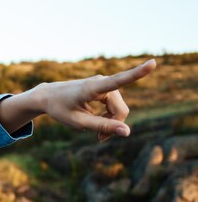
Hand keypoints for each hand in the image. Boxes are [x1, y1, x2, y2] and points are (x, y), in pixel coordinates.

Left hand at [42, 59, 156, 140]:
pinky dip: (108, 117)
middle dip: (113, 124)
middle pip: (120, 110)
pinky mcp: (104, 87)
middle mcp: (101, 82)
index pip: (118, 81)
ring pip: (119, 109)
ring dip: (111, 122)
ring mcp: (103, 84)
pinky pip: (114, 106)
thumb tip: (127, 132)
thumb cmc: (60, 109)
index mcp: (92, 88)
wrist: (47, 96)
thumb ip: (103, 126)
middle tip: (99, 138)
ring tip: (97, 131)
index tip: (153, 63)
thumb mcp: (78, 122)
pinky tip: (97, 122)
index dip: (137, 73)